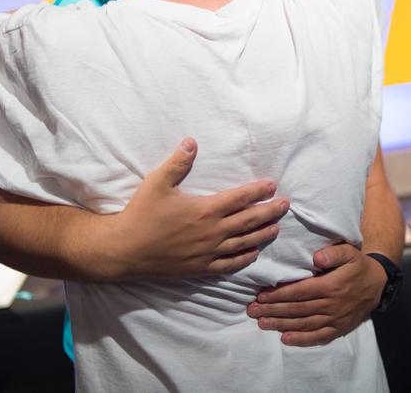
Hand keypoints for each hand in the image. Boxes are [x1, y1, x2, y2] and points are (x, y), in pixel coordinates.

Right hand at [97, 138, 289, 279]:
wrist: (125, 250)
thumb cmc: (141, 214)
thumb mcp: (157, 183)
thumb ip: (177, 163)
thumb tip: (192, 142)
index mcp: (205, 210)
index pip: (240, 198)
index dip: (258, 191)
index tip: (272, 185)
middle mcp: (212, 232)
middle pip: (249, 221)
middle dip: (270, 212)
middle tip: (285, 205)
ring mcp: (208, 252)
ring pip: (244, 243)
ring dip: (263, 234)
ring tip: (276, 228)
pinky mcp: (201, 267)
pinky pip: (229, 264)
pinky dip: (245, 258)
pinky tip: (253, 253)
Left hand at [247, 243, 385, 345]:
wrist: (378, 284)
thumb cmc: (358, 265)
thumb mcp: (349, 252)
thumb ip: (333, 253)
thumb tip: (316, 257)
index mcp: (331, 285)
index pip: (299, 292)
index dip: (279, 295)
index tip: (260, 296)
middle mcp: (331, 304)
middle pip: (297, 309)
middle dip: (272, 310)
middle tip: (252, 311)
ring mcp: (335, 319)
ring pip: (304, 324)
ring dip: (281, 324)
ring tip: (262, 323)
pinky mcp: (339, 328)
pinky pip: (318, 336)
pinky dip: (302, 340)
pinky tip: (285, 339)